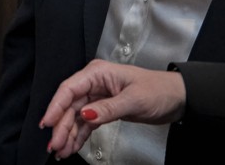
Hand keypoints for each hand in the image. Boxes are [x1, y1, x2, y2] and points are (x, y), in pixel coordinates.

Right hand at [40, 60, 186, 158]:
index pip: (69, 89)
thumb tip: (85, 115)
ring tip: (60, 151)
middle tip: (54, 145)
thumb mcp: (134, 99)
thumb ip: (108, 108)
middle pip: (70, 106)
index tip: (47, 123)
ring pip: (76, 117)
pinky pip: (86, 123)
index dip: (55, 106)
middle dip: (61, 126)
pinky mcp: (102, 109)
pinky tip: (72, 147)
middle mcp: (93, 84)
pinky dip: (79, 135)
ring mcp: (96, 97)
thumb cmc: (158, 90)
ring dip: (68, 134)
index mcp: (97, 74)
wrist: (178, 98)